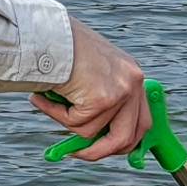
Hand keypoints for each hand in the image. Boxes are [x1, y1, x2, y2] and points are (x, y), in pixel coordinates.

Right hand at [39, 19, 150, 160]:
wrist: (48, 33)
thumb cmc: (61, 48)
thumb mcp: (91, 74)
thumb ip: (99, 101)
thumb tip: (94, 138)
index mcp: (132, 75)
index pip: (142, 120)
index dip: (126, 141)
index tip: (110, 150)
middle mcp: (133, 83)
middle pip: (128, 137)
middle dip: (101, 151)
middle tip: (77, 152)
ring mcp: (120, 91)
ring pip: (92, 132)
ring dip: (65, 122)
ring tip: (48, 100)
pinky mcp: (102, 99)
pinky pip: (77, 124)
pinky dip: (56, 114)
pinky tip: (44, 97)